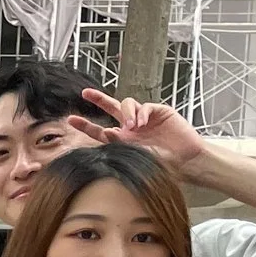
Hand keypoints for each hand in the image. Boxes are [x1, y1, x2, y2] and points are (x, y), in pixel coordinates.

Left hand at [66, 88, 210, 174]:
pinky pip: (145, 106)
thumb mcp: (135, 155)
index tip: (70, 120)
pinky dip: (141, 113)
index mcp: (122, 139)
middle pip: (111, 108)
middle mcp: (131, 126)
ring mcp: (145, 117)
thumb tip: (107, 132)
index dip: (86, 125)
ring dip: (126, 113)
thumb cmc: (161, 162)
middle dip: (98, 99)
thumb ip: (119, 144)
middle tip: (85, 94)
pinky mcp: (159, 111)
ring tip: (133, 127)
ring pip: (127, 104)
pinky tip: (142, 123)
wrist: (184, 159)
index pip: (100, 131)